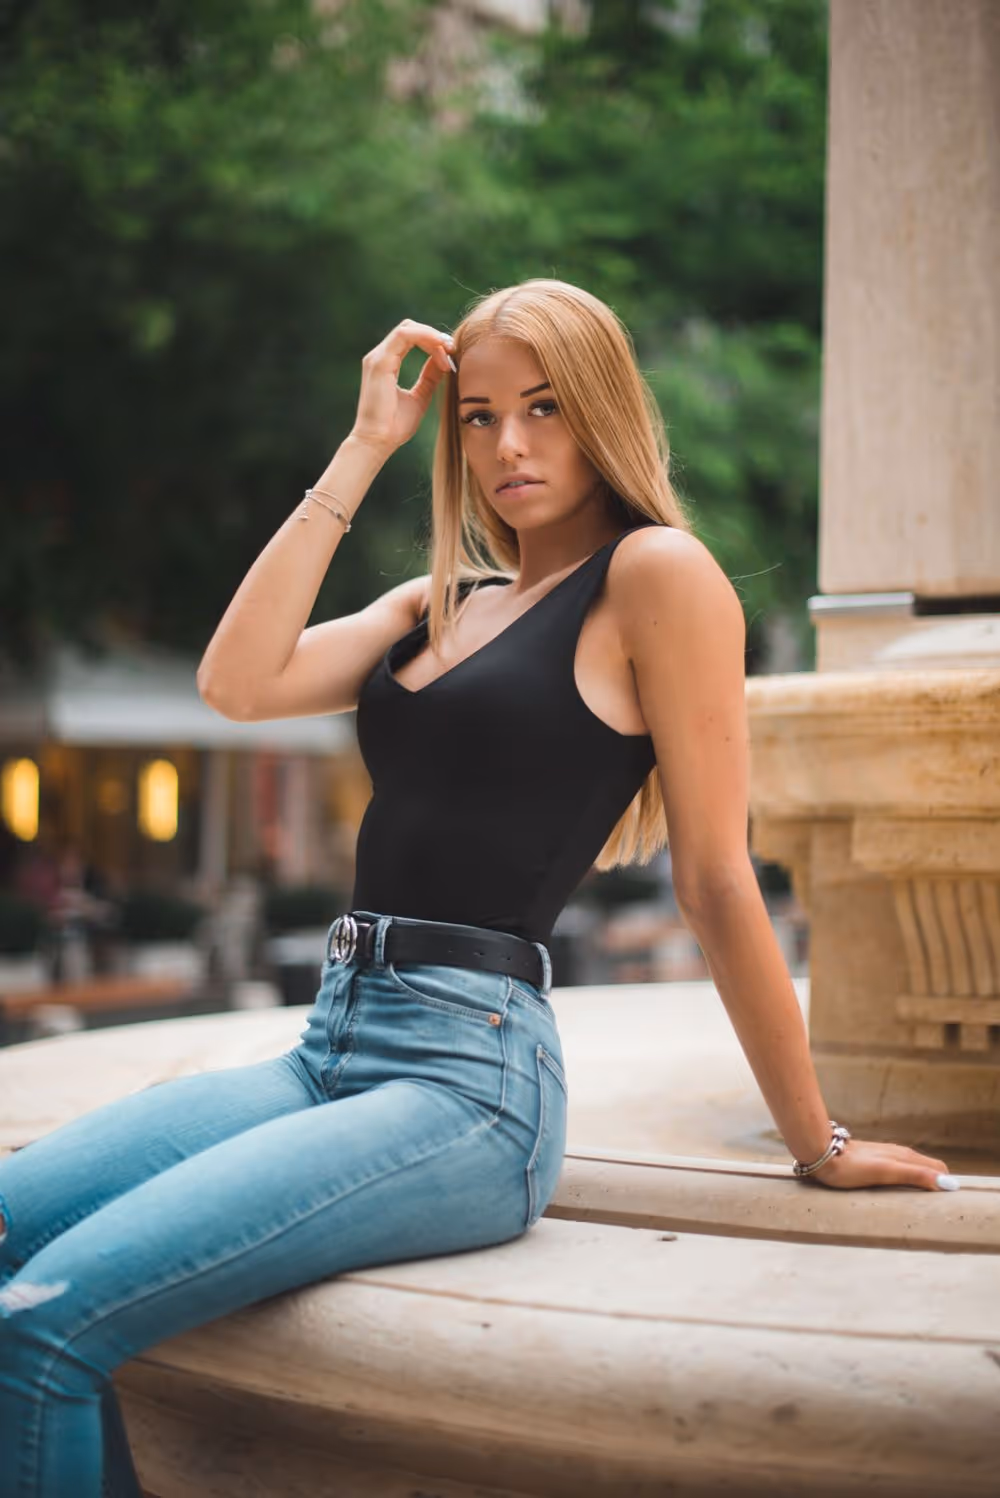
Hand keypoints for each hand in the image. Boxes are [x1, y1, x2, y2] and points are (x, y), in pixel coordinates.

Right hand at [350, 318, 455, 456]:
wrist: (377, 442)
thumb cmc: (395, 426)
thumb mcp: (420, 397)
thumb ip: (429, 377)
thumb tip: (444, 361)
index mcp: (386, 363)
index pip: (410, 338)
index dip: (433, 342)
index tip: (451, 358)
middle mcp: (379, 356)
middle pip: (410, 328)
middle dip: (434, 336)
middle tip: (453, 350)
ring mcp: (377, 357)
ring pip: (408, 328)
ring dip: (432, 336)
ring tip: (449, 350)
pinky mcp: (380, 362)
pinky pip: (404, 336)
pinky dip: (425, 338)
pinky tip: (440, 352)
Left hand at [803, 1136, 957, 1190]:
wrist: (822, 1154)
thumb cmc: (852, 1166)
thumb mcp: (887, 1172)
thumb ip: (915, 1175)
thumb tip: (947, 1183)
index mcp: (905, 1156)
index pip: (938, 1168)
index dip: (945, 1184)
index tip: (947, 1204)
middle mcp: (898, 1154)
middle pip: (926, 1169)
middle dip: (936, 1184)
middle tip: (936, 1208)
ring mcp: (885, 1157)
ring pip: (911, 1170)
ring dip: (920, 1183)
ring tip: (921, 1204)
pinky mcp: (873, 1162)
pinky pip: (897, 1172)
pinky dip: (904, 1182)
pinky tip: (897, 1193)